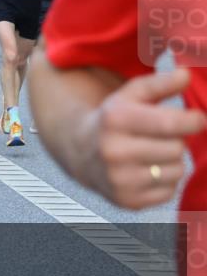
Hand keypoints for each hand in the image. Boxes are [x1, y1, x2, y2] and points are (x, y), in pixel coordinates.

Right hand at [76, 68, 205, 209]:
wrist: (80, 152)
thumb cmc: (111, 121)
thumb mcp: (129, 96)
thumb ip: (160, 84)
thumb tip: (186, 75)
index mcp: (115, 121)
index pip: (172, 123)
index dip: (192, 120)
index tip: (195, 119)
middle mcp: (114, 151)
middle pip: (177, 148)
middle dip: (174, 141)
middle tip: (159, 138)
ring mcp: (119, 179)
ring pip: (176, 171)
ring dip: (171, 162)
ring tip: (151, 154)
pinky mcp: (127, 200)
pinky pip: (169, 191)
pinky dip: (164, 181)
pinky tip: (146, 171)